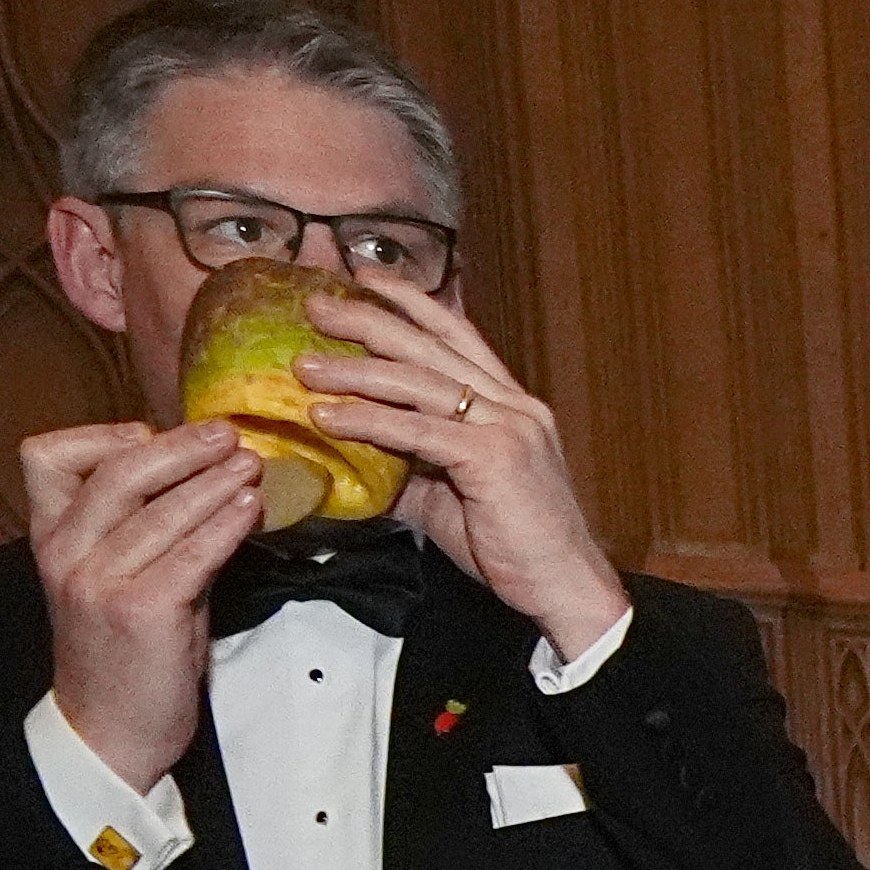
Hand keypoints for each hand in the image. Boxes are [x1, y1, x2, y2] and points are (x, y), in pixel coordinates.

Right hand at [18, 417, 264, 790]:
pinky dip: (225, 526)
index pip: (45, 457)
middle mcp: (66, 554)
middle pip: (116, 471)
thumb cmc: (123, 656)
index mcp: (50, 539)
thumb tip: (197, 480)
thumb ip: (142, 530)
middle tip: (226, 434)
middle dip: (179, 446)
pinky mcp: (141, 611)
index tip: (151, 432)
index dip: (101, 435)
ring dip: (214, 481)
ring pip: (160, 510)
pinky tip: (250, 509)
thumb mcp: (118, 580)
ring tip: (251, 464)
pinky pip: (191, 554)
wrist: (109, 735)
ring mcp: (99, 582)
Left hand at [294, 280, 625, 660]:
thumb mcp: (453, 497)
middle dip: (369, 320)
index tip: (365, 281)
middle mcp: (512, 405)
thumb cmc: (514, 548)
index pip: (458, 336)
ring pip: (419, 381)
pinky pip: (417, 429)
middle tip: (316, 305)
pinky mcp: (493, 458)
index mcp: (510, 405)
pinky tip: (329, 416)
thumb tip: (354, 463)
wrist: (565, 588)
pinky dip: (368, 419)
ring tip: (304, 365)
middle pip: (431, 346)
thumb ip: (411, 469)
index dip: (412, 304)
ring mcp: (506, 427)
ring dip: (355, 370)